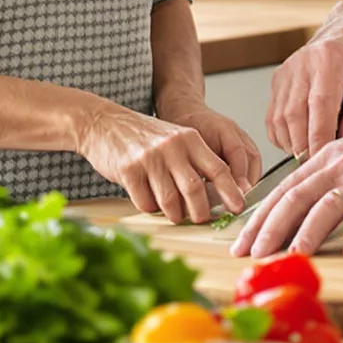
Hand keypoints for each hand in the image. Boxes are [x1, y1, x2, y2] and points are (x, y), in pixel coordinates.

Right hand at [79, 104, 250, 225]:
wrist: (104, 123)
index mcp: (190, 139)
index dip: (231, 191)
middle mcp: (172, 147)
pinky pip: (145, 202)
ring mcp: (150, 158)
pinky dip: (150, 208)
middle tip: (201, 219)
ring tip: (176, 215)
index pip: (218, 168)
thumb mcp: (176, 139)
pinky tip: (150, 200)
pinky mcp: (129, 170)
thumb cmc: (145, 138)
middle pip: (195, 190)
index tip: (239, 207)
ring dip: (176, 215)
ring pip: (170, 201)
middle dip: (201, 212)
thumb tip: (218, 197)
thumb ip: (195, 162)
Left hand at [232, 120, 342, 257]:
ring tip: (292, 256)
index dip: (260, 216)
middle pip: (296, 196)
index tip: (242, 241)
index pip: (284, 188)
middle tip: (252, 255)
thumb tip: (305, 218)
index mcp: (329, 157)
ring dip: (307, 233)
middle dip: (270, 228)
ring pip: (328, 205)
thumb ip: (331, 184)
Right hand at [266, 23, 342, 156]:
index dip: (319, 138)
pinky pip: (273, 118)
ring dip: (294, 144)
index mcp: (330, 59)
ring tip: (315, 153)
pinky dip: (284, 137)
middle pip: (294, 116)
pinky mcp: (277, 81)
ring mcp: (286, 72)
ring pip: (279, 120)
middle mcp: (301, 64)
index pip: (319, 106)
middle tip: (321, 166)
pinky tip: (302, 140)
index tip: (325, 161)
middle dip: (305, 148)